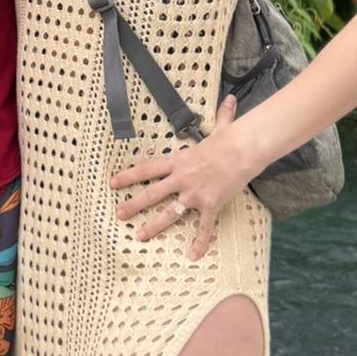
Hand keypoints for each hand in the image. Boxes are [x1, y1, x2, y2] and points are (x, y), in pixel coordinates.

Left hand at [109, 97, 251, 259]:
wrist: (244, 150)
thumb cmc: (230, 139)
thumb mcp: (220, 128)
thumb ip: (220, 116)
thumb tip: (229, 100)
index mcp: (178, 161)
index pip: (147, 169)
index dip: (128, 176)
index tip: (112, 183)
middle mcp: (181, 178)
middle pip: (151, 194)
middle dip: (133, 205)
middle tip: (118, 214)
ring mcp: (194, 193)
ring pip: (169, 213)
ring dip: (153, 226)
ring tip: (140, 236)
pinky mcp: (210, 205)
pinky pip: (203, 227)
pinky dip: (199, 242)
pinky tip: (193, 256)